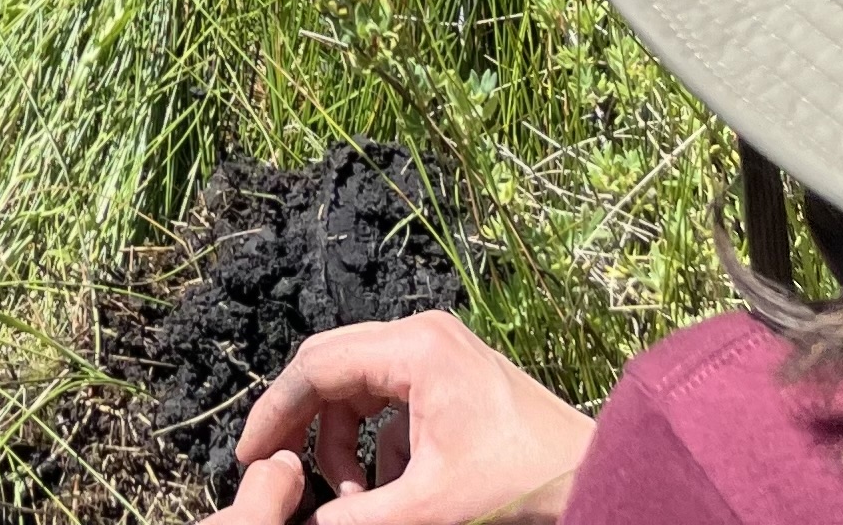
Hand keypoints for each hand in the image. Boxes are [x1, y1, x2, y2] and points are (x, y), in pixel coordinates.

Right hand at [208, 310, 593, 524]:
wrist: (593, 479)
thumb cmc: (519, 484)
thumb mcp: (428, 507)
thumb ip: (357, 518)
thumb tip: (302, 524)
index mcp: (414, 349)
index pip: (316, 367)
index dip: (275, 412)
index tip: (249, 457)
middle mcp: (421, 336)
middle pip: (331, 369)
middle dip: (303, 427)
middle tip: (279, 473)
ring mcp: (438, 353)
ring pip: (357, 388)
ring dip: (343, 444)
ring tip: (354, 500)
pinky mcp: (451, 379)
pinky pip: (388, 403)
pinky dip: (376, 446)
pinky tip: (388, 493)